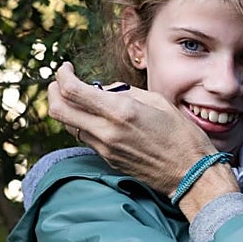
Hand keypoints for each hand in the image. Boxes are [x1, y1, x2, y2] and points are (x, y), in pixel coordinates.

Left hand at [48, 62, 215, 195]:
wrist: (189, 173)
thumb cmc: (181, 134)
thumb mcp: (157, 101)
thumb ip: (125, 92)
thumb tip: (104, 89)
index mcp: (120, 111)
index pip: (71, 90)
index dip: (61, 75)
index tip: (66, 68)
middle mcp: (107, 131)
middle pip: (58, 109)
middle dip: (53, 91)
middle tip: (61, 82)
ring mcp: (105, 148)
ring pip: (68, 125)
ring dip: (67, 109)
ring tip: (80, 99)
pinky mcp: (108, 160)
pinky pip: (84, 138)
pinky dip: (83, 123)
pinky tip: (96, 117)